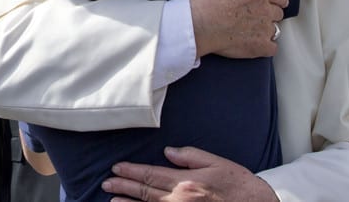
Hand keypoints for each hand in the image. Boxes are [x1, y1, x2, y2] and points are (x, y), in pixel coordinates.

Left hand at [102, 146, 276, 201]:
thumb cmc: (241, 187)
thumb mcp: (218, 164)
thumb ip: (191, 156)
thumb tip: (168, 151)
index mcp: (187, 182)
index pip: (152, 175)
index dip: (132, 171)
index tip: (117, 168)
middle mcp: (180, 200)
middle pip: (146, 193)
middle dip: (124, 187)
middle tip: (107, 183)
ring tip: (112, 200)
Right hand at [189, 0, 286, 57]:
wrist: (199, 25)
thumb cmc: (209, 0)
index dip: (279, 0)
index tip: (279, 3)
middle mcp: (265, 11)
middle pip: (278, 14)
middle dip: (270, 15)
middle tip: (258, 17)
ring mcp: (264, 30)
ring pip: (275, 31)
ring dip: (267, 31)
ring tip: (254, 32)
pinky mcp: (259, 47)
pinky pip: (273, 49)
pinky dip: (267, 47)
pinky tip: (257, 45)